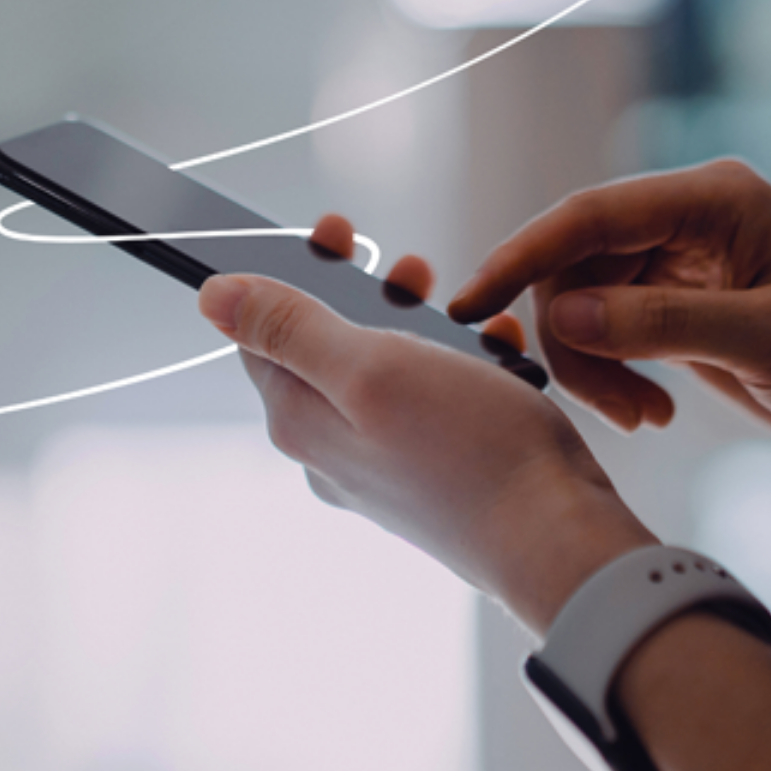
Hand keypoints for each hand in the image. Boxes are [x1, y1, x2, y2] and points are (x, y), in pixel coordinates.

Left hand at [198, 215, 654, 634]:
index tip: (335, 231)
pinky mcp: (436, 477)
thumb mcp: (371, 367)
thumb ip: (291, 329)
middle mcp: (335, 451)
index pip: (262, 335)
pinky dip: (464, 368)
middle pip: (327, 349)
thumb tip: (212, 297)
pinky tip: (500, 358)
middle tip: (411, 269)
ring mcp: (386, 468)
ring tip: (465, 311)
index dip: (290, 273)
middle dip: (368, 294)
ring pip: (388, 372)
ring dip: (422, 327)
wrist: (558, 539)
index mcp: (303, 423)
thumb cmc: (472, 454)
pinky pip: (436, 404)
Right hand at [448, 160, 770, 460]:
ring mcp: (675, 261)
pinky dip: (611, 377)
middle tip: (615, 408)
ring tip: (641, 417)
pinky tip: (652, 411)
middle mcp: (686, 219)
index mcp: (712, 200)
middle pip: (573, 264)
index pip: (589, 215)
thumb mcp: (764, 340)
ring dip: (593, 368)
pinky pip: (604, 332)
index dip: (522, 255)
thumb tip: (562, 315)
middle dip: (574, 340)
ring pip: (580, 305)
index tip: (469, 303)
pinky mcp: (671, 304)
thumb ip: (661, 324)